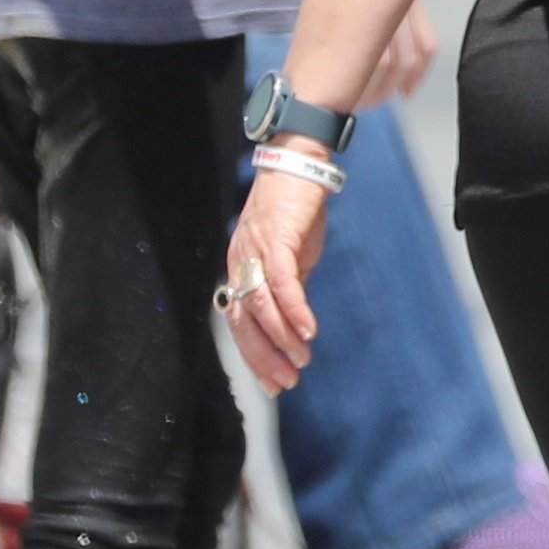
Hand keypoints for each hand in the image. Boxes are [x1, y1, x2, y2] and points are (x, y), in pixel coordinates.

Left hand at [220, 162, 333, 391]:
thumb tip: (295, 323)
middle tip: (286, 383)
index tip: (273, 384)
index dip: (255, 356)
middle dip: (264, 358)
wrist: (299, 164)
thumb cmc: (295, 210)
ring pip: (262, 307)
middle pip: (244, 321)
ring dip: (281, 339)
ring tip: (300, 362)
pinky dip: (295, 311)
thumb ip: (287, 287)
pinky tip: (309, 332)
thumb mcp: (291, 256)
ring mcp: (255, 252)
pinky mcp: (277, 240)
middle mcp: (240, 263)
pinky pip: (282, 284)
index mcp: (240, 269)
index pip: (241, 322)